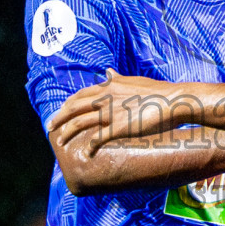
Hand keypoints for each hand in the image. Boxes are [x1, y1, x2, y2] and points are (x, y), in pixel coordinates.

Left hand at [48, 71, 185, 153]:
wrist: (174, 101)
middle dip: (59, 117)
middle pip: (74, 107)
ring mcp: (112, 112)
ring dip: (67, 132)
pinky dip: (89, 147)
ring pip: (80, 122)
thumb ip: (119, 79)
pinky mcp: (119, 127)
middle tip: (50, 127)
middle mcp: (106, 97)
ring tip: (60, 141)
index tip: (61, 111)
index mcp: (110, 86)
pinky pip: (98, 139)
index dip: (68, 104)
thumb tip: (107, 71)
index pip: (81, 94)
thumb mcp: (135, 80)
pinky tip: (86, 154)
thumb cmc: (159, 92)